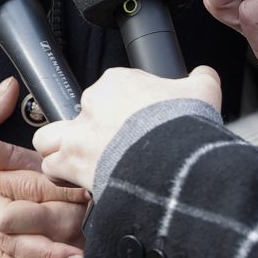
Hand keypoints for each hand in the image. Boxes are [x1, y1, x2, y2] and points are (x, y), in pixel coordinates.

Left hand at [34, 66, 221, 192]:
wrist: (172, 161)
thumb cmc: (183, 126)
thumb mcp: (202, 91)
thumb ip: (200, 79)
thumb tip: (204, 76)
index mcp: (118, 82)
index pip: (111, 89)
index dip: (123, 108)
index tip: (136, 123)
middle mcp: (93, 104)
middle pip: (81, 112)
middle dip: (92, 128)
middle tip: (111, 145)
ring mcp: (79, 134)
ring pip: (52, 136)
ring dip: (63, 149)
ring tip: (83, 161)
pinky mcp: (72, 163)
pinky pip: (53, 167)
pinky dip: (63, 176)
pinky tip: (80, 181)